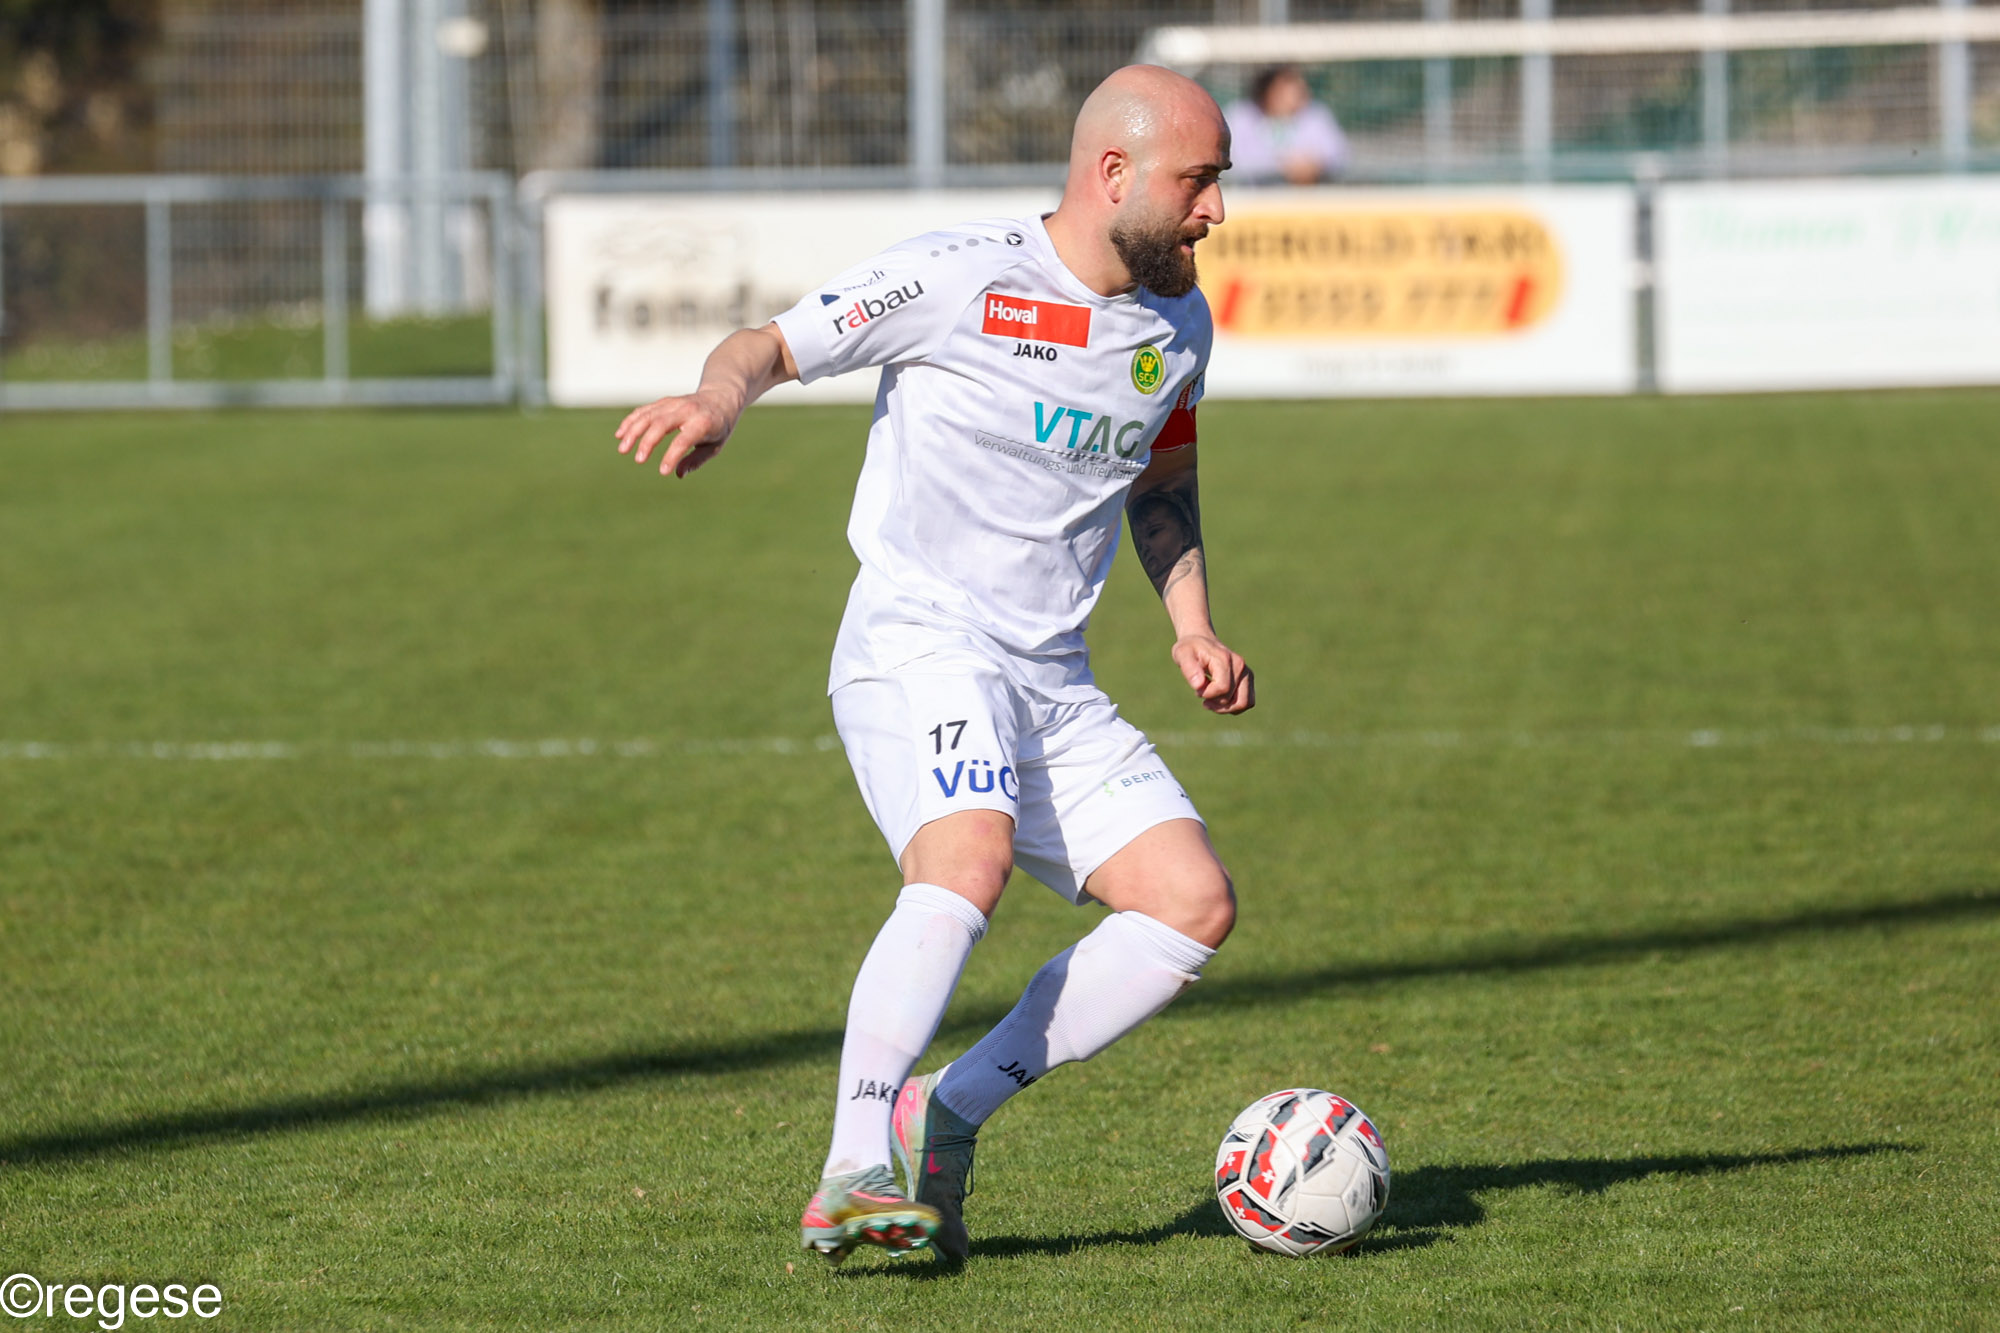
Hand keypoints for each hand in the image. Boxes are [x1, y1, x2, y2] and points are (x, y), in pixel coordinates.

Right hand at [613, 390, 737, 477]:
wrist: (721, 398)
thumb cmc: (718, 427)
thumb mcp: (714, 447)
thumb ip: (696, 460)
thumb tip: (678, 474)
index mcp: (703, 423)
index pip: (683, 440)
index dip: (671, 456)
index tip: (663, 472)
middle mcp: (687, 410)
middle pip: (661, 424)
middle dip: (647, 442)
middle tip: (638, 460)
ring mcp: (673, 403)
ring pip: (649, 415)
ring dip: (633, 431)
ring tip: (622, 449)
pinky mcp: (664, 402)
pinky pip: (644, 410)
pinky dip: (631, 421)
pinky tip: (620, 435)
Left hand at [1172, 634, 1253, 714]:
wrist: (1201, 641)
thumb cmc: (1189, 649)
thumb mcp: (1182, 654)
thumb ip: (1189, 669)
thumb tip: (1199, 685)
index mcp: (1225, 659)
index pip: (1222, 688)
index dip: (1207, 694)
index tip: (1196, 689)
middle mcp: (1240, 666)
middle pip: (1231, 699)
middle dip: (1213, 701)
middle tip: (1201, 692)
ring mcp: (1246, 673)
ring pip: (1243, 703)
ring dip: (1224, 708)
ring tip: (1210, 701)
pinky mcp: (1247, 679)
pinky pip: (1247, 702)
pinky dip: (1233, 707)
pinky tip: (1219, 701)